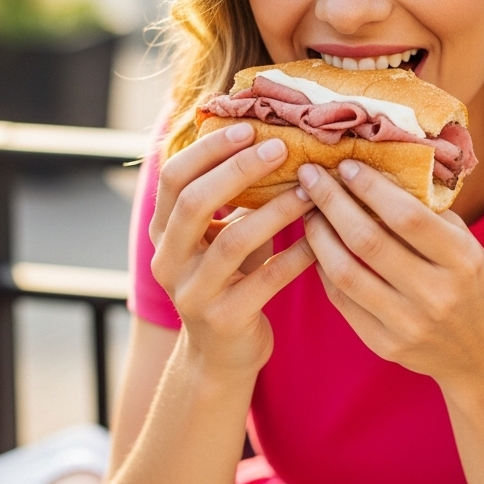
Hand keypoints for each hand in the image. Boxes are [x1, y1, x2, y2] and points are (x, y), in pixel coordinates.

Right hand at [150, 124, 315, 376]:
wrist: (223, 356)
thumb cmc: (230, 280)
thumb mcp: (220, 236)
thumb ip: (231, 198)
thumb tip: (270, 136)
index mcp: (163, 232)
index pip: (172, 177)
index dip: (208, 149)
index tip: (249, 128)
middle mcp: (168, 261)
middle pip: (194, 203)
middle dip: (238, 170)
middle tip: (281, 148)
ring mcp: (192, 294)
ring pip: (233, 241)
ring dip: (275, 210)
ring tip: (309, 190)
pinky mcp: (225, 321)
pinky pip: (265, 281)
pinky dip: (295, 256)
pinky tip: (320, 238)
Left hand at [296, 161, 483, 398]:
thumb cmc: (475, 286)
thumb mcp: (468, 246)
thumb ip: (430, 215)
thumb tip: (381, 173)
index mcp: (462, 260)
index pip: (406, 217)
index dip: (371, 188)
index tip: (346, 164)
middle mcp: (435, 294)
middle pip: (368, 241)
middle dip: (332, 202)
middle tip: (310, 176)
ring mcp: (408, 324)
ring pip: (345, 273)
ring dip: (318, 236)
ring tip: (306, 210)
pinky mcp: (385, 345)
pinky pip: (343, 301)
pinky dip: (324, 269)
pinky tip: (317, 247)